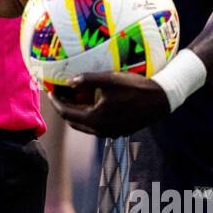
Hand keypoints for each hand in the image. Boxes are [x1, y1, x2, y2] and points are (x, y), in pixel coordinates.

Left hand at [50, 71, 169, 137]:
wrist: (162, 100)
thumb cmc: (136, 87)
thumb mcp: (109, 79)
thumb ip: (87, 80)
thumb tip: (69, 82)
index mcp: (96, 119)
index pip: (67, 113)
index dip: (56, 102)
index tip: (50, 90)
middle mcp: (101, 131)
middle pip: (73, 121)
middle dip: (64, 107)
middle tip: (59, 93)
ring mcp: (110, 133)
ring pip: (84, 124)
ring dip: (76, 112)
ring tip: (72, 96)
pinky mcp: (118, 131)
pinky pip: (96, 125)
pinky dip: (88, 114)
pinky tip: (90, 101)